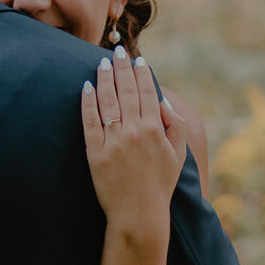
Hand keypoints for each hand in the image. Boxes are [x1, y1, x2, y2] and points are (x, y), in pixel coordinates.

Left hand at [81, 48, 187, 239]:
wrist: (139, 214)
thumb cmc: (160, 185)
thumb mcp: (179, 156)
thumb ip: (177, 127)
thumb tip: (163, 102)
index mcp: (155, 130)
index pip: (148, 93)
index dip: (142, 74)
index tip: (138, 60)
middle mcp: (134, 131)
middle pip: (127, 91)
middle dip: (122, 68)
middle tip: (118, 51)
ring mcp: (114, 140)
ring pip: (108, 101)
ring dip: (105, 78)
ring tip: (102, 63)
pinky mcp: (96, 152)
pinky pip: (90, 121)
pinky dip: (88, 102)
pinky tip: (86, 87)